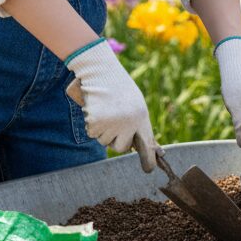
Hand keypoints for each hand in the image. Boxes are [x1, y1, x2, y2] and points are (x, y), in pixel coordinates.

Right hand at [65, 41, 156, 171]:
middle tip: (113, 121)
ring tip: (104, 110)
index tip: (149, 169)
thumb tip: (148, 146)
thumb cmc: (118, 88)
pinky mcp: (96, 123)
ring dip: (102, 130)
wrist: (100, 71)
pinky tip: (95, 109)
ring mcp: (112, 124)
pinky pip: (92, 133)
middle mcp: (129, 123)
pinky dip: (92, 124)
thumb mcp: (135, 104)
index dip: (148, 159)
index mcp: (142, 117)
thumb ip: (139, 124)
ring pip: (104, 141)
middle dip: (116, 139)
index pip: (147, 144)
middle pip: (120, 147)